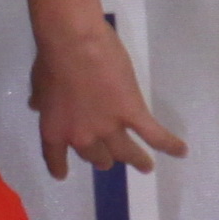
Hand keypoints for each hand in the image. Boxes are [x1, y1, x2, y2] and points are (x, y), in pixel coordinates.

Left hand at [30, 18, 187, 180]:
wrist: (73, 44)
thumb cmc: (51, 60)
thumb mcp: (38, 84)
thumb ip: (41, 101)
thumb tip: (37, 106)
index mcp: (55, 130)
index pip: (55, 156)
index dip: (59, 167)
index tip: (63, 176)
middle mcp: (82, 136)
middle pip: (95, 156)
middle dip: (103, 159)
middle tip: (110, 160)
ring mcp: (109, 126)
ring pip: (125, 151)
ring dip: (137, 160)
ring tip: (145, 167)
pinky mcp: (133, 113)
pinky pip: (154, 134)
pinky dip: (168, 144)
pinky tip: (180, 151)